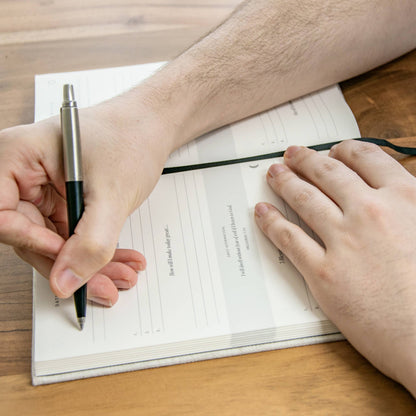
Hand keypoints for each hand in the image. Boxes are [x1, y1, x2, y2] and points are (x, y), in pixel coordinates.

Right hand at [0, 93, 174, 305]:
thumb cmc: (130, 137)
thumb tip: (64, 281)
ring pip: (54, 244)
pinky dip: (96, 252)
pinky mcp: (64, 203)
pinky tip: (119, 261)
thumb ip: (89, 241)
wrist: (152, 128)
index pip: (0, 212)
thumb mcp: (111, 193)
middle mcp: (24, 176)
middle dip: (69, 265)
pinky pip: (72, 238)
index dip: (28, 239)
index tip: (63, 253)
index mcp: (18, 156)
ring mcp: (44, 192)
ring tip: (120, 274)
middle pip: (28, 236)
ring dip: (88, 265)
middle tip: (102, 284)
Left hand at [254, 140, 415, 395]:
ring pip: (304, 199)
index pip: (366, 159)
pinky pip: (289, 238)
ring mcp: (343, 241)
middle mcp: (369, 212)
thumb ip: (409, 206)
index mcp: (404, 198)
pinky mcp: (323, 273)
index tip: (332, 148)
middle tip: (292, 154)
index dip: (345, 150)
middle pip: (328, 173)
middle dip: (306, 160)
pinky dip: (272, 222)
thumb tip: (390, 193)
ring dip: (285, 182)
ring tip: (275, 173)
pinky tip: (262, 211)